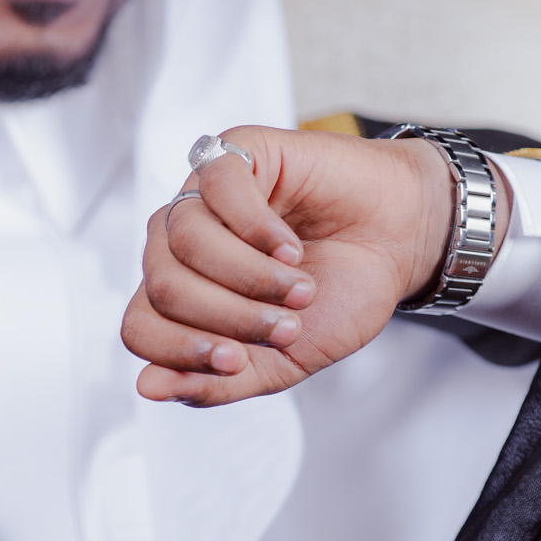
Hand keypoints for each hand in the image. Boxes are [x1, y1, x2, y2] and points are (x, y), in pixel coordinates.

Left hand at [122, 126, 506, 405]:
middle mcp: (180, 243)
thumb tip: (148, 388)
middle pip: (161, 286)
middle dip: (227, 317)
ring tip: (300, 289)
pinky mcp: (238, 152)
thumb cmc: (340, 297)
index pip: (139, 326)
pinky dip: (258, 230)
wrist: (400, 246)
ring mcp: (204, 195)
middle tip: (288, 325)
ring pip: (185, 240)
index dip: (181, 352)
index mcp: (182, 293)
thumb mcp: (282, 361)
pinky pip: (217, 189)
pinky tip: (292, 248)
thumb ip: (217, 382)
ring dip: (250, 277)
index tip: (239, 362)